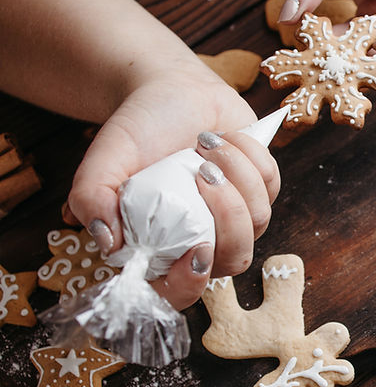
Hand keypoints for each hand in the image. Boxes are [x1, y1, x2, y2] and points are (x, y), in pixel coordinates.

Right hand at [67, 67, 279, 308]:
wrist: (171, 92)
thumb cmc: (137, 133)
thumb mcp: (104, 161)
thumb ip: (92, 199)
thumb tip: (108, 244)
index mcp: (164, 247)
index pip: (180, 293)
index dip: (191, 284)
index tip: (196, 250)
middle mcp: (205, 239)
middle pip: (235, 259)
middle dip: (227, 216)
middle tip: (201, 171)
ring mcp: (239, 217)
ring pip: (259, 220)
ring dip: (236, 175)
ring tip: (204, 141)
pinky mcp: (264, 188)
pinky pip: (272, 184)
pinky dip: (249, 154)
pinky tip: (223, 136)